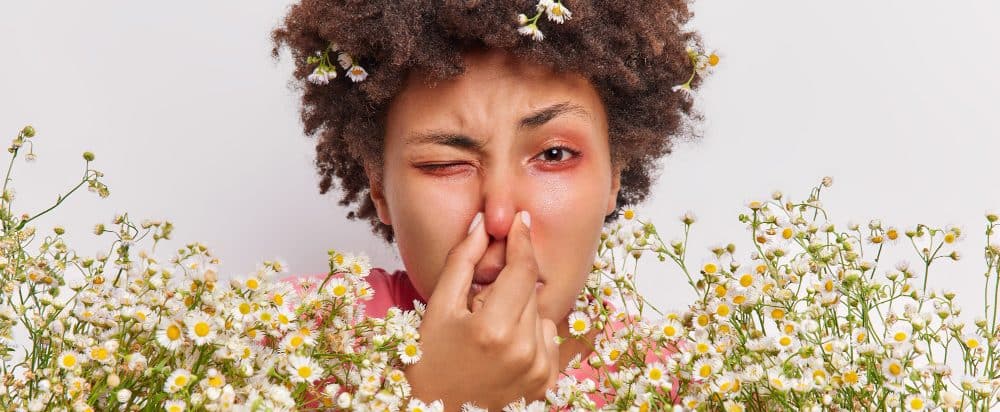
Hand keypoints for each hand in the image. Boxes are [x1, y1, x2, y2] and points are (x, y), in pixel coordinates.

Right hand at [404, 211, 559, 410]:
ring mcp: (537, 372)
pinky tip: (503, 349)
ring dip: (519, 312)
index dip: (521, 240)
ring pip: (540, 314)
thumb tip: (483, 223)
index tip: (520, 220)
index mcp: (493, 330)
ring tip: (488, 334)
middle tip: (478, 307)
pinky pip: (548, 340)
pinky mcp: (545, 386)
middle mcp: (523, 352)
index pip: (522, 270)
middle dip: (507, 287)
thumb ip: (462, 261)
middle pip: (530, 291)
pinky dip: (530, 336)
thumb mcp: (438, 307)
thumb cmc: (428, 360)